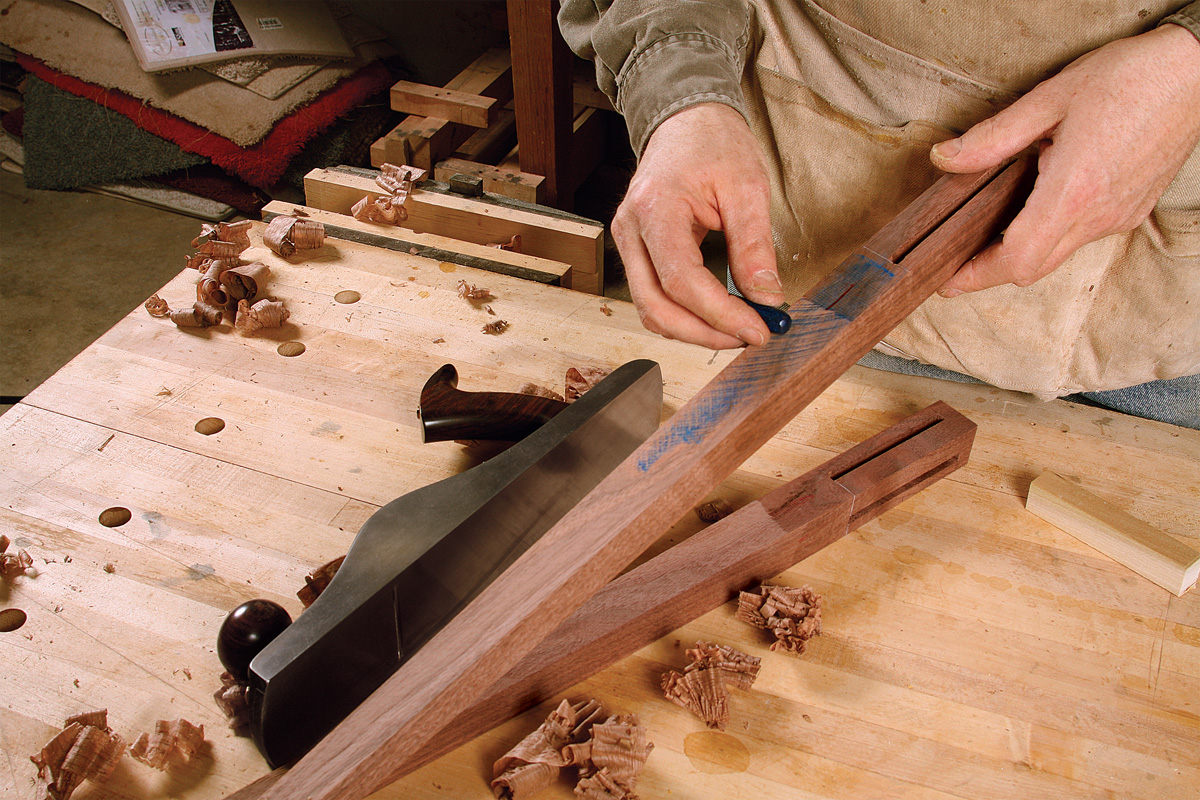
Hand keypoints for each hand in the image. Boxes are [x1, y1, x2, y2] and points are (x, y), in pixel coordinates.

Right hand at [612, 103, 780, 348]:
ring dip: (693, 331)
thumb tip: (767, 298)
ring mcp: (628, 242)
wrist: (687, 120)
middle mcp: (630, 230)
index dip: (720, 314)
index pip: (681, 281)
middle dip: (705, 333)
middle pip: (656, 307)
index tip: (758, 329)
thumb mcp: (747, 188)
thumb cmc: (714, 144)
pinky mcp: (636, 251)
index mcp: (655, 208)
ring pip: (650, 310)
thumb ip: (754, 246)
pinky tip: (716, 316)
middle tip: (750, 337)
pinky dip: (684, 316)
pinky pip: (653, 298)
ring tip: (738, 329)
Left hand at [930, 23, 1199, 296]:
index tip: (949, 280)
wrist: (1197, 72)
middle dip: (992, 270)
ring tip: (995, 225)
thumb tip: (945, 157)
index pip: (1018, 259)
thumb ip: (993, 137)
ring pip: (1059, 254)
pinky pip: (1084, 236)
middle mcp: (1099, 213)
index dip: (978, 276)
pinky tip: (1041, 202)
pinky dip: (1054, 232)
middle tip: (960, 261)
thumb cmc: (1131, 77)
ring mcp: (1120, 216)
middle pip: (1034, 268)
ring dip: (1025, 249)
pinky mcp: (1134, 211)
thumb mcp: (1050, 98)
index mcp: (1074, 190)